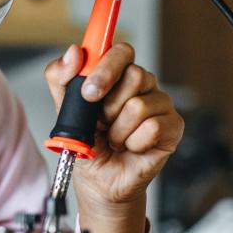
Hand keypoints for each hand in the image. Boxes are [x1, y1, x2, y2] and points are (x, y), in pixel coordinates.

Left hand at [45, 43, 184, 207]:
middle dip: (108, 107)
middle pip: (135, 75)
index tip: (89, 91)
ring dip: (117, 131)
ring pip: (139, 106)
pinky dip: (133, 143)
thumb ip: (60, 79)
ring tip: (114, 138)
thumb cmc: (87, 144)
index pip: (121, 51)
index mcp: (117, 75)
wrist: (98, 180)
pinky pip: (152, 128)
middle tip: (101, 123)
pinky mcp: (173, 126)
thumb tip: (73, 53)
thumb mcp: (64, 110)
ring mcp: (160, 104)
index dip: (106, 67)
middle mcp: (142, 85)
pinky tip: (130, 147)